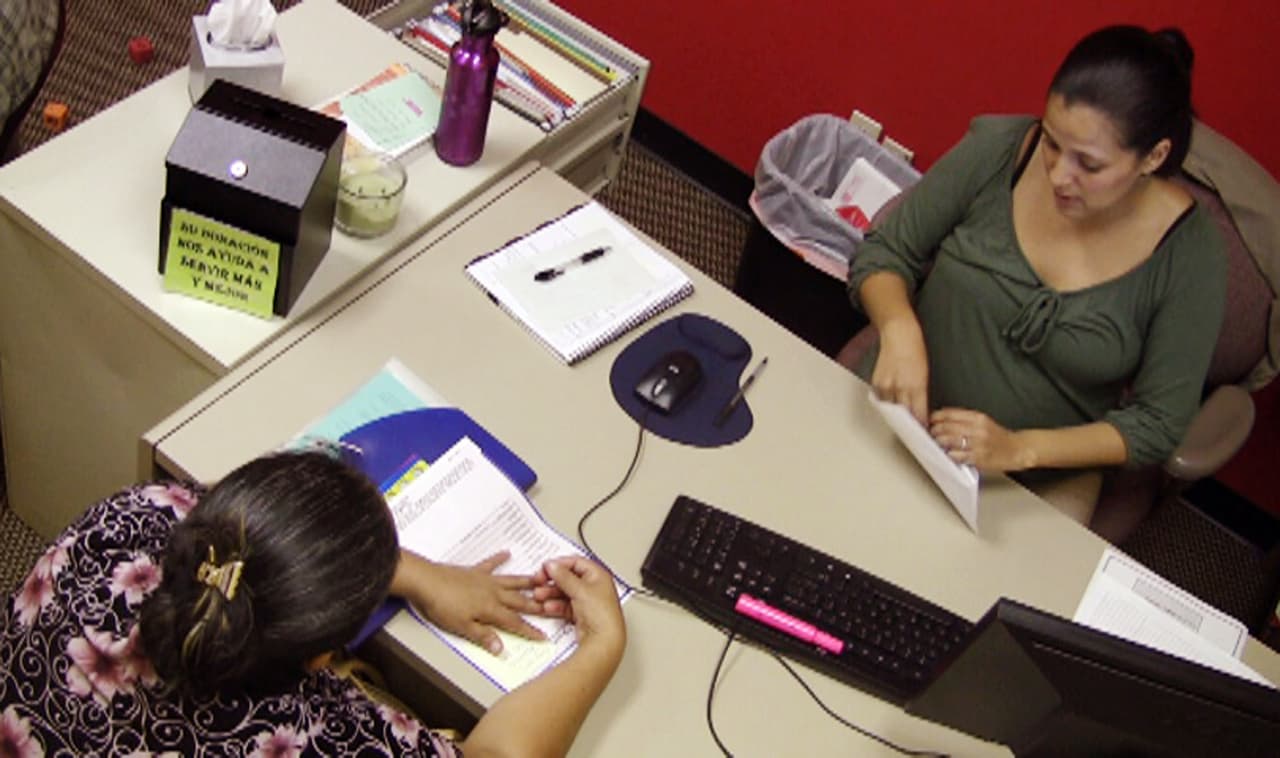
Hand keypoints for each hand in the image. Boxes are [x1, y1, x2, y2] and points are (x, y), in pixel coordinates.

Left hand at [396, 550, 546, 655]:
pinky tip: (506, 554)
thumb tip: (501, 648)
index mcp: (490, 609)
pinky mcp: (473, 572)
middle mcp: (492, 593)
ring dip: (526, 582)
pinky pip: (490, 564)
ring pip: (511, 581)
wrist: (425, 581)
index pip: (515, 622)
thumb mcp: (462, 627)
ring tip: (541, 580)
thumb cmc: (441, 605)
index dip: (530, 630)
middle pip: (518, 601)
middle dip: (536, 605)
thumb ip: (484, 636)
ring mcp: (484, 580)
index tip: (544, 635)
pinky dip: (498, 559)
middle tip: (551, 606)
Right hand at [531, 556, 624, 659]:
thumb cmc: (602, 614)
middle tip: (540, 582)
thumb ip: (564, 576)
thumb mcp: (580, 590)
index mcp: (598, 576)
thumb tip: (553, 565)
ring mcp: (587, 602)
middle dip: (552, 581)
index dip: (560, 564)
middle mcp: (594, 587)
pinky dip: (555, 606)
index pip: (577, 563)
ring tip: (540, 596)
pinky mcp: (580, 614)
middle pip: (568, 579)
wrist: (603, 640)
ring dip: (550, 594)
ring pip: (564, 593)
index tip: (546, 567)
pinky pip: (564, 606)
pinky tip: (548, 608)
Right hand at [871, 319, 929, 423]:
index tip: (922, 432)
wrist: (899, 334)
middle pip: (904, 415)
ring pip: (891, 409)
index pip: (919, 413)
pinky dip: (886, 403)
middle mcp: (900, 387)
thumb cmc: (915, 350)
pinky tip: (890, 405)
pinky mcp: (876, 383)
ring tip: (901, 419)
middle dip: (908, 424)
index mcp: (916, 386)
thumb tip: (919, 410)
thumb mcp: (924, 374)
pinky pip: (881, 400)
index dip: (920, 425)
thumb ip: (921, 394)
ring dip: (896, 415)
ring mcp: (886, 385)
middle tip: (912, 431)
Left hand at [929, 408, 1032, 472]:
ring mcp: (978, 444)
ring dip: (940, 442)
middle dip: (935, 430)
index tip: (931, 420)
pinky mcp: (979, 458)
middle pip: (947, 427)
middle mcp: (978, 429)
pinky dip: (951, 454)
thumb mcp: (984, 421)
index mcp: (978, 417)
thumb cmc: (998, 436)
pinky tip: (949, 453)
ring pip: (950, 441)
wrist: (1017, 449)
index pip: (951, 414)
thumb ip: (965, 418)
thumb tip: (944, 417)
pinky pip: (958, 456)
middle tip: (932, 433)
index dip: (937, 417)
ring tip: (938, 443)